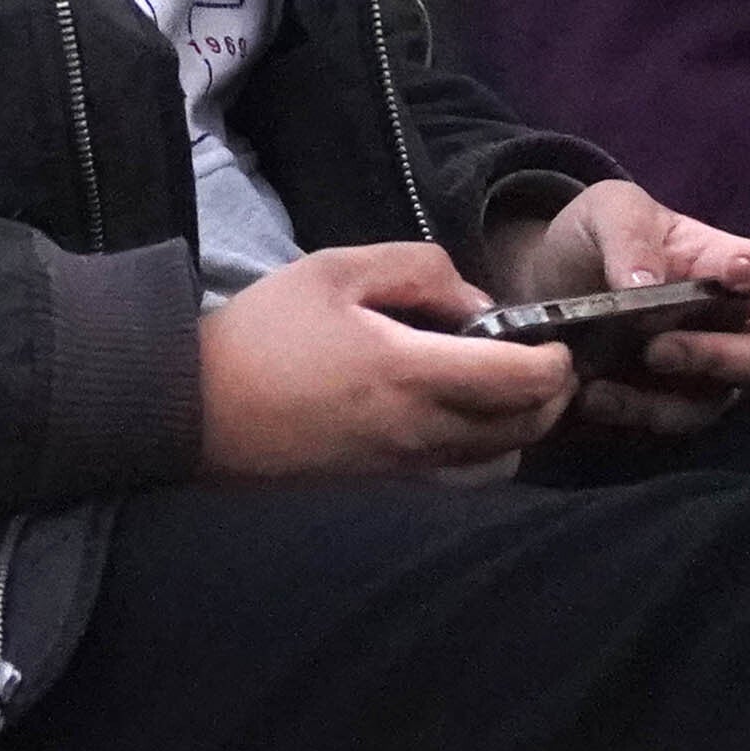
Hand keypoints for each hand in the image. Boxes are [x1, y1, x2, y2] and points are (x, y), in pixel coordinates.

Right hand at [199, 241, 579, 481]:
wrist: (194, 409)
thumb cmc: (260, 334)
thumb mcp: (335, 270)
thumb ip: (419, 270)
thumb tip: (473, 302)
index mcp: (412, 373)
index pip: (525, 381)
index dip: (555, 358)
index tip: (546, 333)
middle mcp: (420, 430)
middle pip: (528, 427)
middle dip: (551, 392)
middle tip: (539, 355)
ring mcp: (403, 465)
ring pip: (502, 459)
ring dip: (521, 424)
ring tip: (502, 383)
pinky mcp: (384, 481)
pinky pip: (462, 474)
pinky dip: (485, 448)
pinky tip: (460, 412)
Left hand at [485, 179, 749, 437]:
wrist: (541, 285)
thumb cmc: (593, 240)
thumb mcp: (607, 211)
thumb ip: (631, 233)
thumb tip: (644, 283)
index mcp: (732, 268)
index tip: (736, 272)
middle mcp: (731, 327)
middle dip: (718, 356)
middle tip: (657, 347)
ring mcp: (702, 375)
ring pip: (719, 401)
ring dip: (669, 398)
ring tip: (605, 383)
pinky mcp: (663, 409)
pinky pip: (668, 426)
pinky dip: (631, 415)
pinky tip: (591, 396)